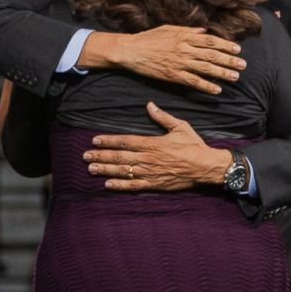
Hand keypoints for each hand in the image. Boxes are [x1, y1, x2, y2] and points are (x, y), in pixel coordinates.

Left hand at [85, 103, 228, 189]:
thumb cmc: (193, 145)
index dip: (108, 140)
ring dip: (105, 169)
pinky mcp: (154, 184)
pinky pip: (134, 186)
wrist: (205, 166)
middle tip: (85, 156)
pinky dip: (120, 185)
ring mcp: (150, 173)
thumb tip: (149, 105)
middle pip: (119, 156)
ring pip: (123, 171)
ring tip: (91, 169)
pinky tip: (108, 185)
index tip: (95, 140)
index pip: (125, 141)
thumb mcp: (180, 126)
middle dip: (101, 155)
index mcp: (152, 143)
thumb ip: (163, 117)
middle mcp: (148, 159)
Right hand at [111, 25, 245, 93]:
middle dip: (229, 60)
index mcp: (184, 36)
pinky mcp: (173, 76)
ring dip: (222, 73)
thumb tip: (204, 30)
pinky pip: (193, 82)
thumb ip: (188, 30)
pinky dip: (206, 86)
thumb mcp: (169, 28)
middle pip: (212, 55)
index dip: (226, 45)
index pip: (210, 41)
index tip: (237, 49)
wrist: (131, 51)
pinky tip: (217, 89)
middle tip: (243, 64)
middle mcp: (185, 49)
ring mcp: (179, 63)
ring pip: (206, 69)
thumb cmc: (149, 38)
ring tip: (235, 76)